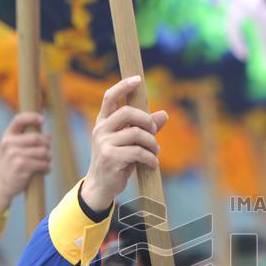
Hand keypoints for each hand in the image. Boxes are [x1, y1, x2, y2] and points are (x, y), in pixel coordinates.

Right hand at [0, 113, 51, 212]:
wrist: (2, 185)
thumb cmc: (11, 165)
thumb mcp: (11, 148)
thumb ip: (25, 139)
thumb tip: (48, 135)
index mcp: (7, 136)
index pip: (19, 119)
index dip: (32, 117)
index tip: (42, 120)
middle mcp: (9, 143)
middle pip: (37, 138)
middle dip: (47, 144)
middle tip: (48, 151)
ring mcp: (14, 155)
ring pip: (43, 151)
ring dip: (49, 157)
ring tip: (46, 161)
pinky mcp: (22, 166)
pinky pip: (43, 164)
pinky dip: (47, 167)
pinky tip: (45, 169)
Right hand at [80, 76, 167, 212]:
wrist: (102, 186)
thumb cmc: (118, 160)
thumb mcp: (130, 142)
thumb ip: (145, 128)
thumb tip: (164, 114)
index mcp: (103, 122)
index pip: (109, 97)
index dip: (123, 86)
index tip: (137, 80)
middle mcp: (101, 130)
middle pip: (128, 112)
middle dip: (147, 121)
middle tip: (155, 132)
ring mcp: (104, 143)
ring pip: (136, 133)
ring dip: (152, 143)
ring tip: (155, 152)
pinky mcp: (110, 158)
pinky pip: (138, 152)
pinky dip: (150, 158)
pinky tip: (152, 163)